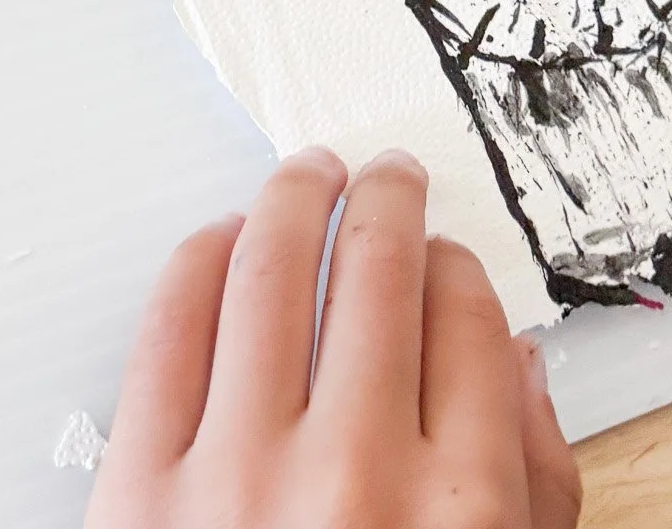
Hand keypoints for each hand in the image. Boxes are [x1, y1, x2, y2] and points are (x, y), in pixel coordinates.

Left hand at [85, 148, 580, 528]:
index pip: (471, 321)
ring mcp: (239, 477)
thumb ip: (535, 489)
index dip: (462, 266)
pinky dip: (197, 261)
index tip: (449, 257)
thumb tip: (519, 366)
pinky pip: (169, 333)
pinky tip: (221, 239)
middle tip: (390, 176)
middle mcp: (358, 475)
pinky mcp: (136, 490)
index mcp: (461, 510)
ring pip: (274, 273)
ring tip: (310, 175)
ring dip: (298, 198)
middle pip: (381, 274)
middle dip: (391, 201)